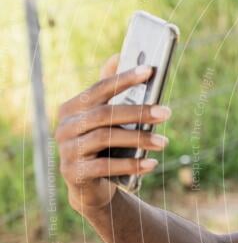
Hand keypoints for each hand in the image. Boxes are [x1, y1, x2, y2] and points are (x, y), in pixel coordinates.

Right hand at [55, 54, 171, 214]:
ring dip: (139, 139)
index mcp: (72, 108)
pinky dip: (131, 164)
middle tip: (167, 112)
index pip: (99, 89)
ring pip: (106, 138)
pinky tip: (151, 164)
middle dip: (139, 112)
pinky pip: (106, 166)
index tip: (149, 71)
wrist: (89, 186)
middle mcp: (65, 127)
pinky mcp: (74, 173)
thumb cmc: (102, 146)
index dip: (124, 79)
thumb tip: (118, 56)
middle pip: (105, 114)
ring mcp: (67, 150)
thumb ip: (107, 91)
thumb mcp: (103, 119)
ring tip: (164, 142)